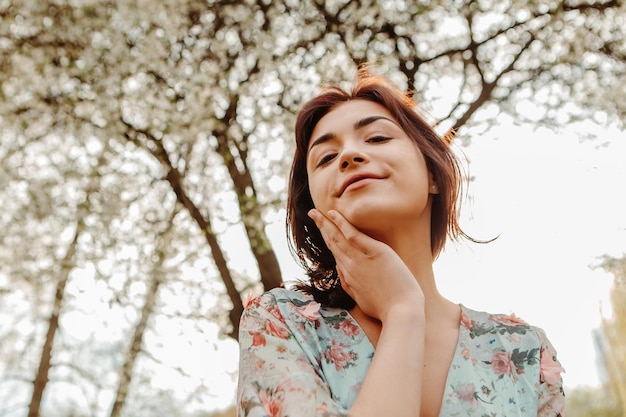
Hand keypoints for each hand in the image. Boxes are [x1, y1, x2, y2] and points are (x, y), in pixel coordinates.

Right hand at [308, 209, 423, 321]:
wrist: (402, 312)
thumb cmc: (386, 308)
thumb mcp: (362, 299)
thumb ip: (350, 284)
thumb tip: (341, 271)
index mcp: (349, 276)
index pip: (335, 253)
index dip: (327, 240)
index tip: (323, 229)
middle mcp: (350, 266)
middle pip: (332, 243)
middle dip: (321, 227)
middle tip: (312, 213)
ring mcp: (361, 259)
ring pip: (338, 237)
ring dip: (326, 222)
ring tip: (316, 211)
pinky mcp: (375, 252)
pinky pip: (354, 235)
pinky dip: (342, 223)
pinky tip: (334, 214)